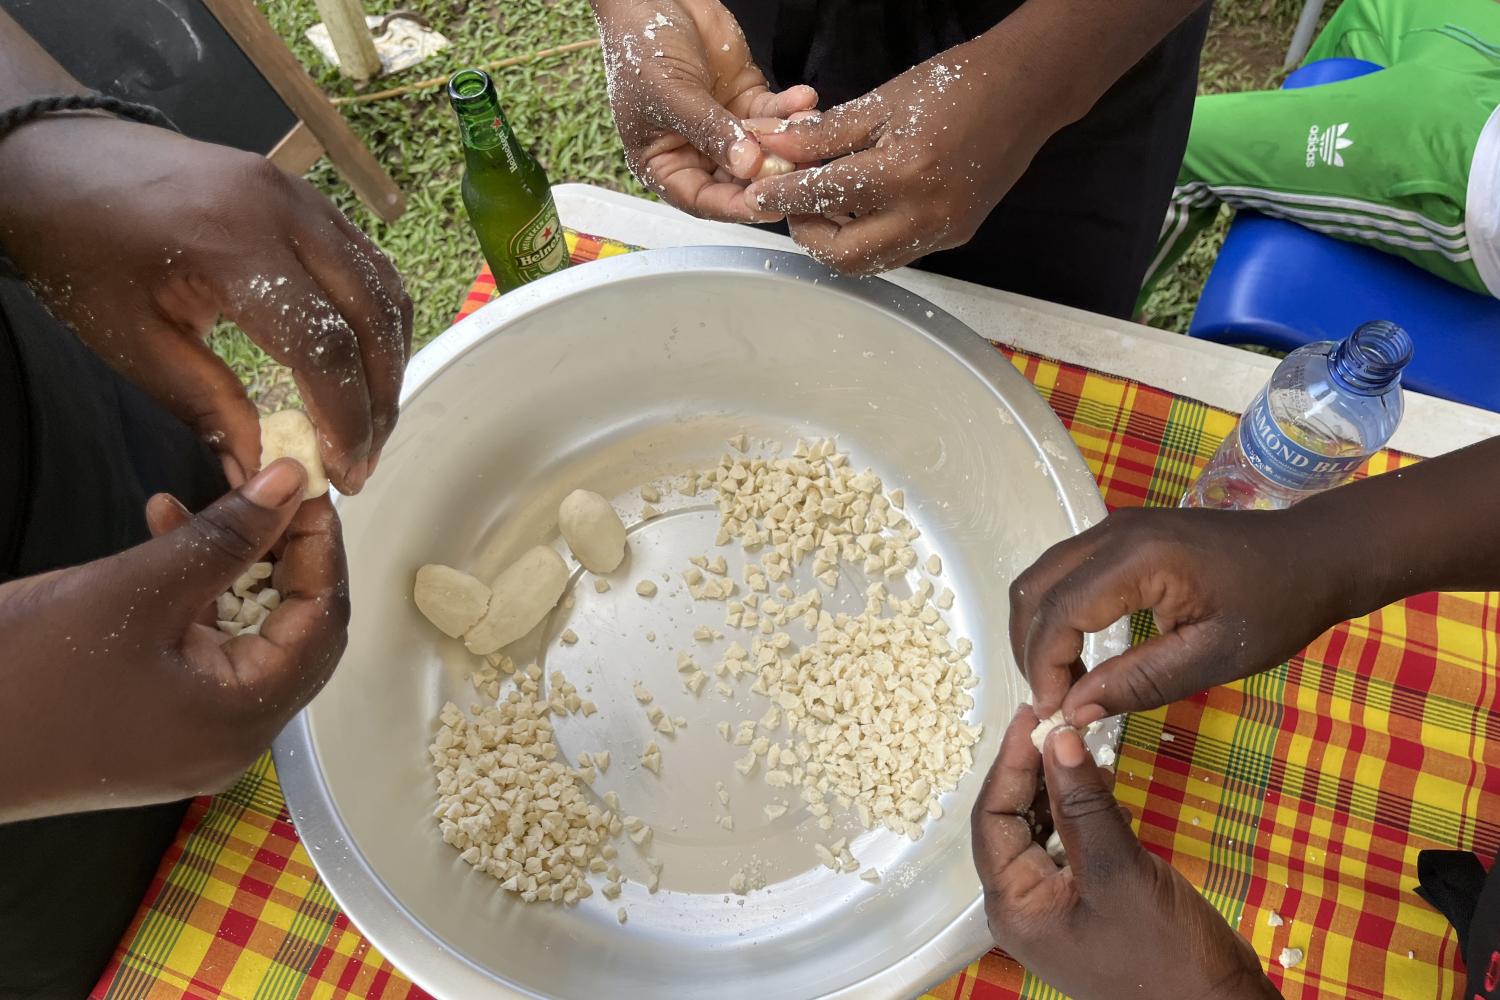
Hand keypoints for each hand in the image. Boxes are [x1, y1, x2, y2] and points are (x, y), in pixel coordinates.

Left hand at [0, 117, 411, 493]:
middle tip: (363, 459)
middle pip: (373, 316)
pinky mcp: (307, 197)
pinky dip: (378, 320)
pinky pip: (368, 263)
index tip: (344, 471)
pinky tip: (362, 364)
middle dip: (379, 398)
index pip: (324, 342)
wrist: (56, 159)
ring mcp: (303, 197)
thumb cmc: (79, 248)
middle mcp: (285, 210)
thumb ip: (208, 408)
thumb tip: (259, 474)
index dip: (346, 416)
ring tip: (369, 419)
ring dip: (389, 360)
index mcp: (232, 243)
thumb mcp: (133, 342)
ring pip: (384, 288)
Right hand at [0, 459, 348, 822]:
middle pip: (296, 632)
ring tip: (218, 497)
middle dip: (288, 554)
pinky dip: (198, 595)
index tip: (308, 485)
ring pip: (249, 636)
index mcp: (244, 717)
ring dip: (238, 566)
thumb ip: (223, 537)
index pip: (322, 622)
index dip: (322, 548)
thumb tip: (293, 481)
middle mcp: (237, 737)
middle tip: (273, 487)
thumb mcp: (132, 591)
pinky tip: (169, 530)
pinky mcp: (162, 724)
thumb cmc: (28, 673)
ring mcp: (198, 736)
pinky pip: (204, 650)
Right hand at [591, 0, 817, 221]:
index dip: (734, 205)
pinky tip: (804, 100)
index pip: (702, 199)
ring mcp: (725, 128)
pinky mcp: (746, 99)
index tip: (766, 203)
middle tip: (797, 166)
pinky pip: (774, 114)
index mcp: (664, 163)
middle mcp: (696, 152)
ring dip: (786, 140)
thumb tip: (747, 165)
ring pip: (763, 149)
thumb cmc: (641, 45)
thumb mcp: (671, 93)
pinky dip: (791, 110)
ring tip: (807, 127)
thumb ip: (709, 131)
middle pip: (739, 180)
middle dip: (769, 173)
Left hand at [748, 37, 1056, 273]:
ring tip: (825, 205)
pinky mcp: (955, 236)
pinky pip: (897, 251)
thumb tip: (772, 150)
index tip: (755, 195)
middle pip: (844, 256)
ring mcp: (943, 232)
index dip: (783, 196)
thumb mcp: (880, 103)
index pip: (823, 196)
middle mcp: (924, 215)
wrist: (1026, 92)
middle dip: (809, 235)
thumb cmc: (955, 85)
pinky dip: (868, 237)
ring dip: (837, 242)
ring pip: (870, 262)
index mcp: (902, 173)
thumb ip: (822, 136)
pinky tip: (861, 207)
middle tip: (795, 205)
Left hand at [972, 707, 1279, 999]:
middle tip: (1058, 724)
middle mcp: (1024, 907)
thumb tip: (1057, 739)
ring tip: (1083, 748)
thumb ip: (1084, 803)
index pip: (991, 818)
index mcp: (1014, 906)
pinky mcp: (1088, 903)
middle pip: (1011, 820)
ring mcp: (1056, 907)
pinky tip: (1105, 790)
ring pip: (1042, 829)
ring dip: (1061, 789)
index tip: (1030, 718)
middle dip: (1034, 771)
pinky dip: (1084, 813)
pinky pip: (1071, 845)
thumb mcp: (1120, 872)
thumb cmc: (1167, 959)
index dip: (1009, 763)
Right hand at [1009, 506, 1352, 720]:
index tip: (1053, 712)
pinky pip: (1065, 570)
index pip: (1060, 612)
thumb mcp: (1213, 657)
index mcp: (1139, 559)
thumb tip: (1074, 710)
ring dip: (1038, 629)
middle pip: (1036, 588)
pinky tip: (1076, 650)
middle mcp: (1114, 532)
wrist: (1314, 555)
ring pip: (1043, 576)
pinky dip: (1055, 611)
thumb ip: (1138, 682)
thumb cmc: (1276, 607)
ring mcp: (1114, 527)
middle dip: (1030, 648)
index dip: (1045, 665)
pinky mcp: (1120, 534)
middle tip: (1051, 700)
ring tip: (1061, 680)